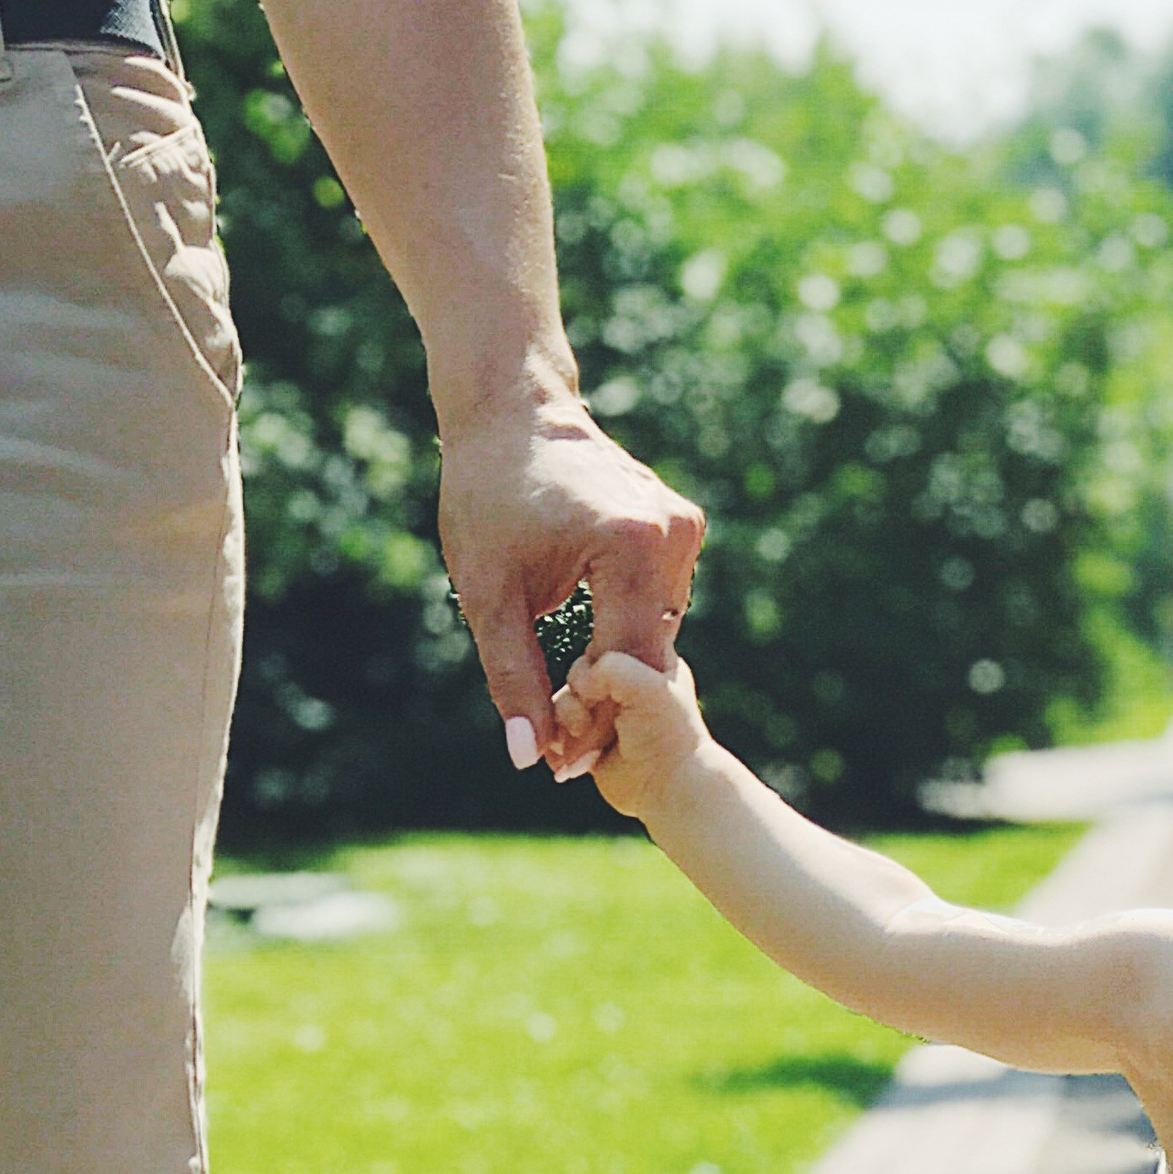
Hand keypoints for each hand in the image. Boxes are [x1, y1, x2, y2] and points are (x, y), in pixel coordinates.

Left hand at [440, 395, 706, 777]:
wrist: (511, 410)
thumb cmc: (487, 494)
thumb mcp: (487, 594)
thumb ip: (512, 679)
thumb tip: (530, 758)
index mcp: (630, 545)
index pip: (626, 664)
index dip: (593, 721)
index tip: (560, 763)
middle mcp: (673, 533)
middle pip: (649, 653)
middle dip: (607, 703)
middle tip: (564, 751)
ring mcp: (684, 526)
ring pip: (658, 633)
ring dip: (619, 672)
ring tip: (571, 706)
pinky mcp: (683, 525)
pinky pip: (660, 603)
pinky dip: (628, 634)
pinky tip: (591, 656)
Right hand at [551, 646, 712, 820]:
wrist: (670, 789)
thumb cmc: (666, 735)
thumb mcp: (644, 685)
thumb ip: (607, 665)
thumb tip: (576, 686)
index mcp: (648, 659)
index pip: (602, 644)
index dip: (594, 666)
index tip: (610, 691)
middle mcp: (626, 685)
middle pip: (577, 674)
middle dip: (579, 700)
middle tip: (596, 725)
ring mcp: (606, 714)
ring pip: (561, 703)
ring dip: (565, 726)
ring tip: (586, 749)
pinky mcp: (589, 742)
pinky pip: (554, 733)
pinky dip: (556, 746)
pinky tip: (570, 761)